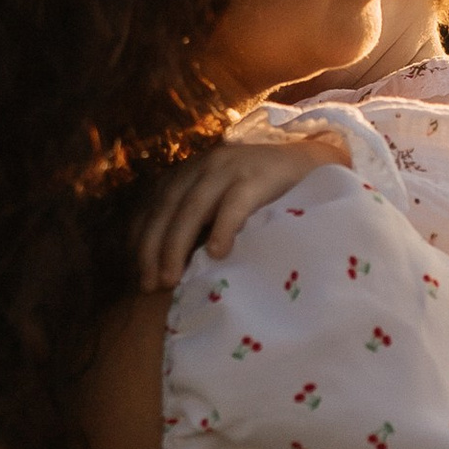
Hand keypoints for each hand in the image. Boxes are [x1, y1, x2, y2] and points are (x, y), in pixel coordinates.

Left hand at [135, 124, 351, 292]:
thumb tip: (168, 266)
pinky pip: (234, 204)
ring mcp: (230, 168)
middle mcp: (203, 167)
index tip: (137, 274)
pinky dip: (222, 228)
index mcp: (189, 173)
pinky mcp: (258, 176)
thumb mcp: (222, 202)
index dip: (141, 240)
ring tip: (171, 278)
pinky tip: (217, 254)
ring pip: (193, 207)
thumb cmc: (264, 195)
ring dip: (177, 244)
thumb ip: (198, 223)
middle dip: (153, 248)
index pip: (154, 206)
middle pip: (167, 209)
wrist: (311, 163)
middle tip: (149, 285)